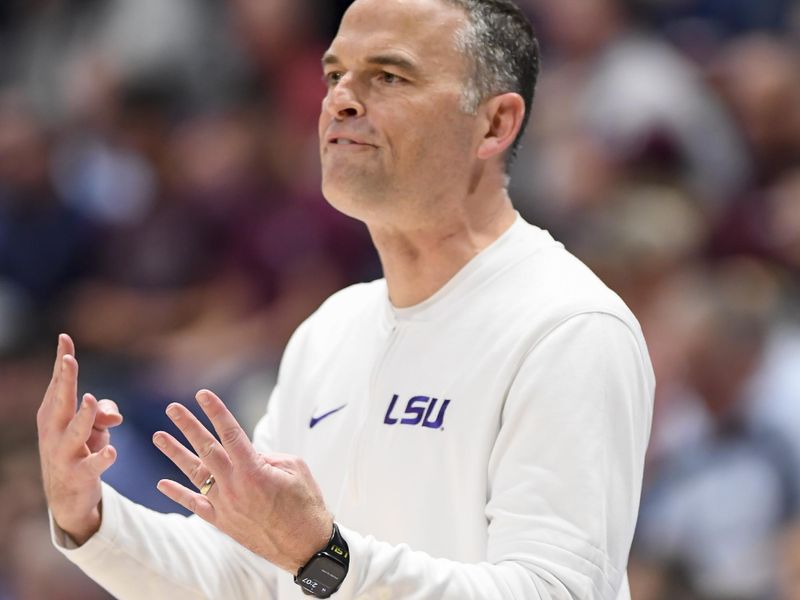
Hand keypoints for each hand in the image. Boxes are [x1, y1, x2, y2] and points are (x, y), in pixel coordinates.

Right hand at [37, 334, 123, 544]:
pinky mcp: (78, 474)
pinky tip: (111, 451)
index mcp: (54, 414)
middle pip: (61, 401)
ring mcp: (64, 453)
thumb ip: (103, 411)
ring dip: (84, 416)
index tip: (65, 337)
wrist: (66, 495)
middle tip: (69, 360)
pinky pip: (92, 465)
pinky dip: (102, 458)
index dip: (62, 361)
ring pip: (75, 432)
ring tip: (91, 399)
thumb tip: (115, 416)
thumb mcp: (92, 426)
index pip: (59, 383)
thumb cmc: (80, 448)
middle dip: (65, 381)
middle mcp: (54, 431)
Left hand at [153, 390, 332, 572]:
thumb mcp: (296, 469)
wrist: (305, 546)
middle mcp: (234, 486)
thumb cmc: (306, 504)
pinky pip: (196, 505)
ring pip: (195, 474)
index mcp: (254, 469)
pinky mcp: (223, 522)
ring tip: (159, 436)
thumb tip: (250, 454)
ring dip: (175, 453)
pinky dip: (178, 494)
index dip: (216, 412)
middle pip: (206, 449)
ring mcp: (225, 505)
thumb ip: (269, 457)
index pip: (230, 433)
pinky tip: (162, 483)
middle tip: (173, 408)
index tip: (203, 395)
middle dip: (189, 426)